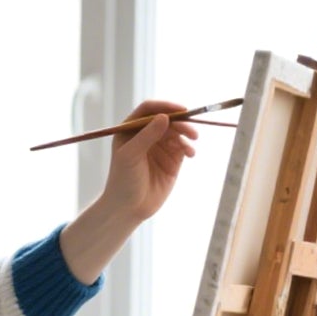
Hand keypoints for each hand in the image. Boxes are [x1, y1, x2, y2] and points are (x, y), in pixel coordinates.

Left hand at [99, 98, 198, 225]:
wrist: (128, 209)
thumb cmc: (123, 181)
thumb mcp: (130, 156)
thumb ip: (146, 136)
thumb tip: (165, 117)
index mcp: (130, 130)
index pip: (148, 109)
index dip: (164, 106)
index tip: (180, 110)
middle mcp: (145, 135)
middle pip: (166, 118)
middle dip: (180, 121)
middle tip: (190, 128)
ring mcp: (159, 146)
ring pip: (177, 131)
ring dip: (187, 132)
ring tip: (193, 139)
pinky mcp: (171, 159)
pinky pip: (183, 146)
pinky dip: (189, 147)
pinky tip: (190, 153)